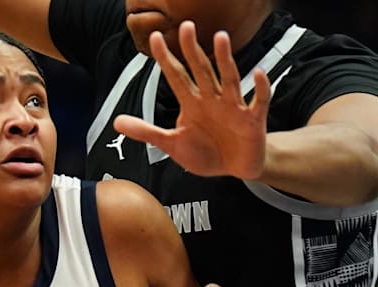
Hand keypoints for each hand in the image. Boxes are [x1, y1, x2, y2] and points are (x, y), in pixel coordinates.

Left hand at [112, 21, 270, 178]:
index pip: (176, 77)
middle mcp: (212, 100)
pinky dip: (261, 87)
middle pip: (202, 70)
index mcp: (192, 103)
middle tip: (186, 26)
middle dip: (193, 50)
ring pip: (229, 79)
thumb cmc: (206, 152)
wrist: (235, 169)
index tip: (154, 38)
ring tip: (220, 38)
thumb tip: (116, 122)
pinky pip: (259, 100)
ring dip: (225, 60)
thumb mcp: (172, 144)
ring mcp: (234, 107)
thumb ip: (146, 132)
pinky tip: (259, 73)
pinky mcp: (253, 120)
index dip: (165, 59)